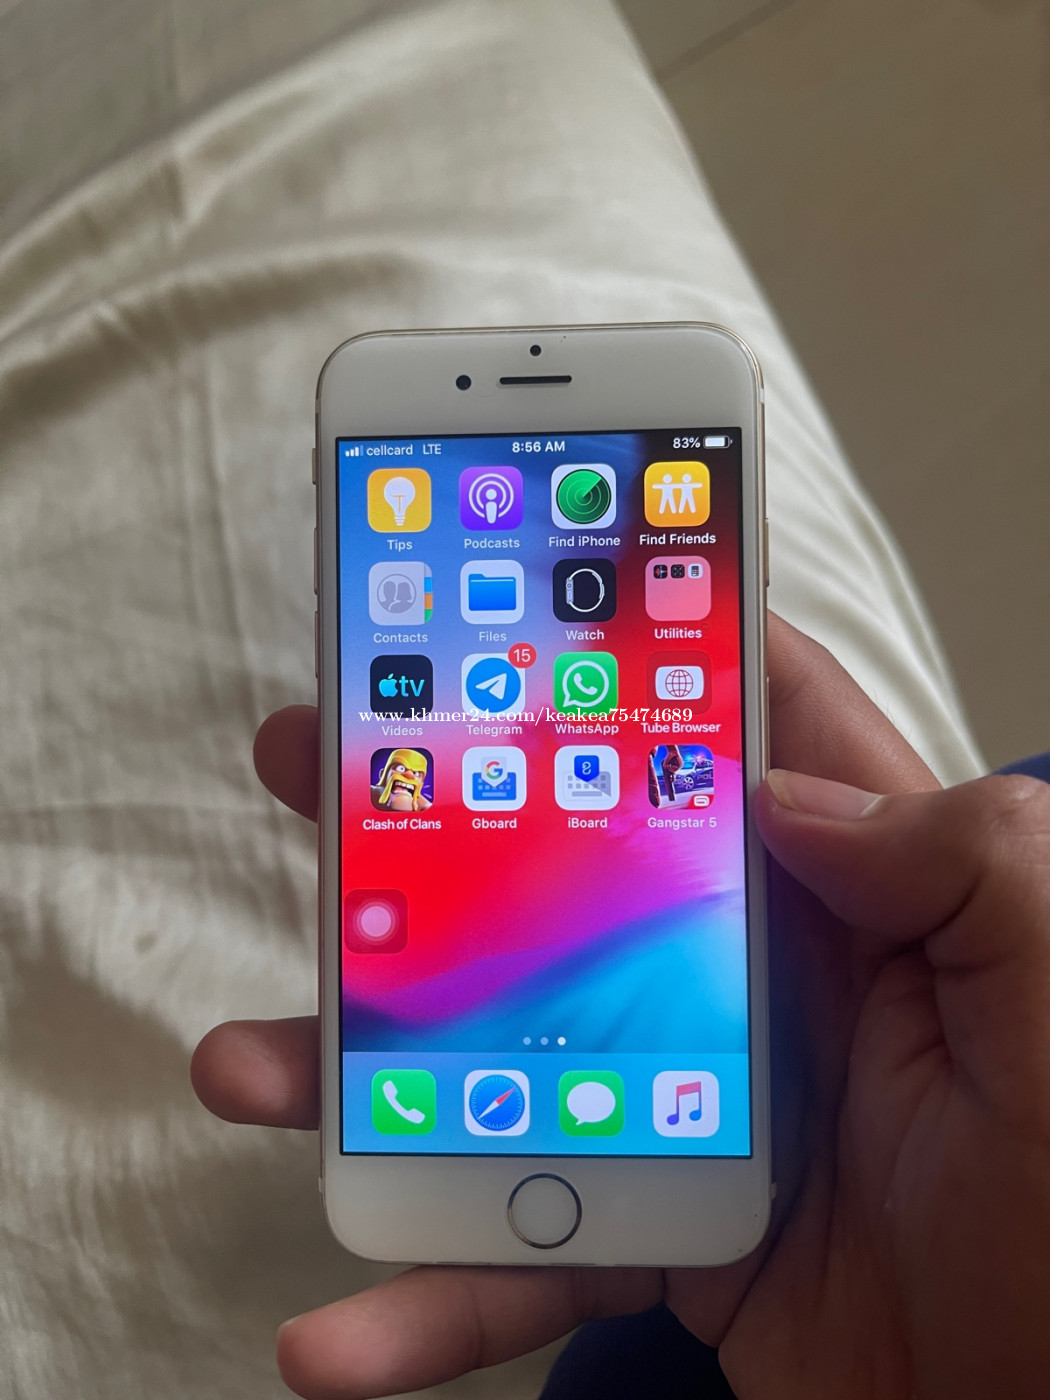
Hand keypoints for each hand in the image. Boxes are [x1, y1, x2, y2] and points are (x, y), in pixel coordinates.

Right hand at [194, 614, 1031, 1399]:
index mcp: (856, 896)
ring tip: (245, 1061)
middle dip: (434, 817)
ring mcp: (691, 1105)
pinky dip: (429, 1294)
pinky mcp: (661, 1231)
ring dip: (367, 1071)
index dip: (636, 648)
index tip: (515, 597)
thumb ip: (961, 853)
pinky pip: (523, 1253)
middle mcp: (756, 980)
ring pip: (500, 1058)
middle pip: (569, 867)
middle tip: (314, 763)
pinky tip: (335, 1324)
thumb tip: (777, 785)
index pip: (739, 729)